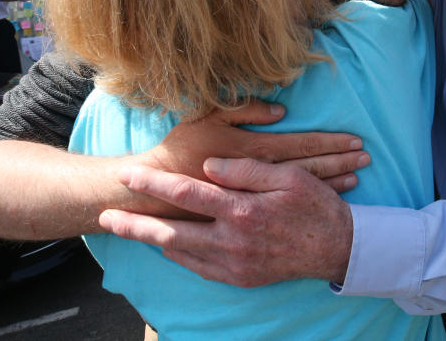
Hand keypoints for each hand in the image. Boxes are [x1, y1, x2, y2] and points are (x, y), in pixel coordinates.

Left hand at [100, 158, 351, 285]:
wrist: (338, 249)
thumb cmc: (316, 205)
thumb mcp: (287, 176)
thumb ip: (245, 170)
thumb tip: (209, 168)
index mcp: (241, 210)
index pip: (187, 193)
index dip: (154, 184)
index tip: (127, 176)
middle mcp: (232, 240)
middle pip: (171, 232)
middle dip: (135, 225)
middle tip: (106, 219)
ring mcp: (234, 263)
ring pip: (182, 253)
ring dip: (153, 242)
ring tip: (130, 231)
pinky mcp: (240, 277)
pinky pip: (200, 268)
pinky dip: (180, 256)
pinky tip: (169, 247)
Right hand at [135, 99, 368, 192]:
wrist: (148, 194)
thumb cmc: (178, 152)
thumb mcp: (206, 119)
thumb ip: (243, 110)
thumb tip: (280, 111)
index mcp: (250, 153)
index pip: (301, 147)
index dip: (329, 143)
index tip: (355, 141)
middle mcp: (258, 180)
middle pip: (309, 171)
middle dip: (340, 163)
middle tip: (367, 157)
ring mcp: (254, 201)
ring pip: (303, 191)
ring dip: (334, 181)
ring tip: (359, 174)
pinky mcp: (248, 216)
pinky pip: (287, 210)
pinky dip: (312, 201)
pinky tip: (332, 197)